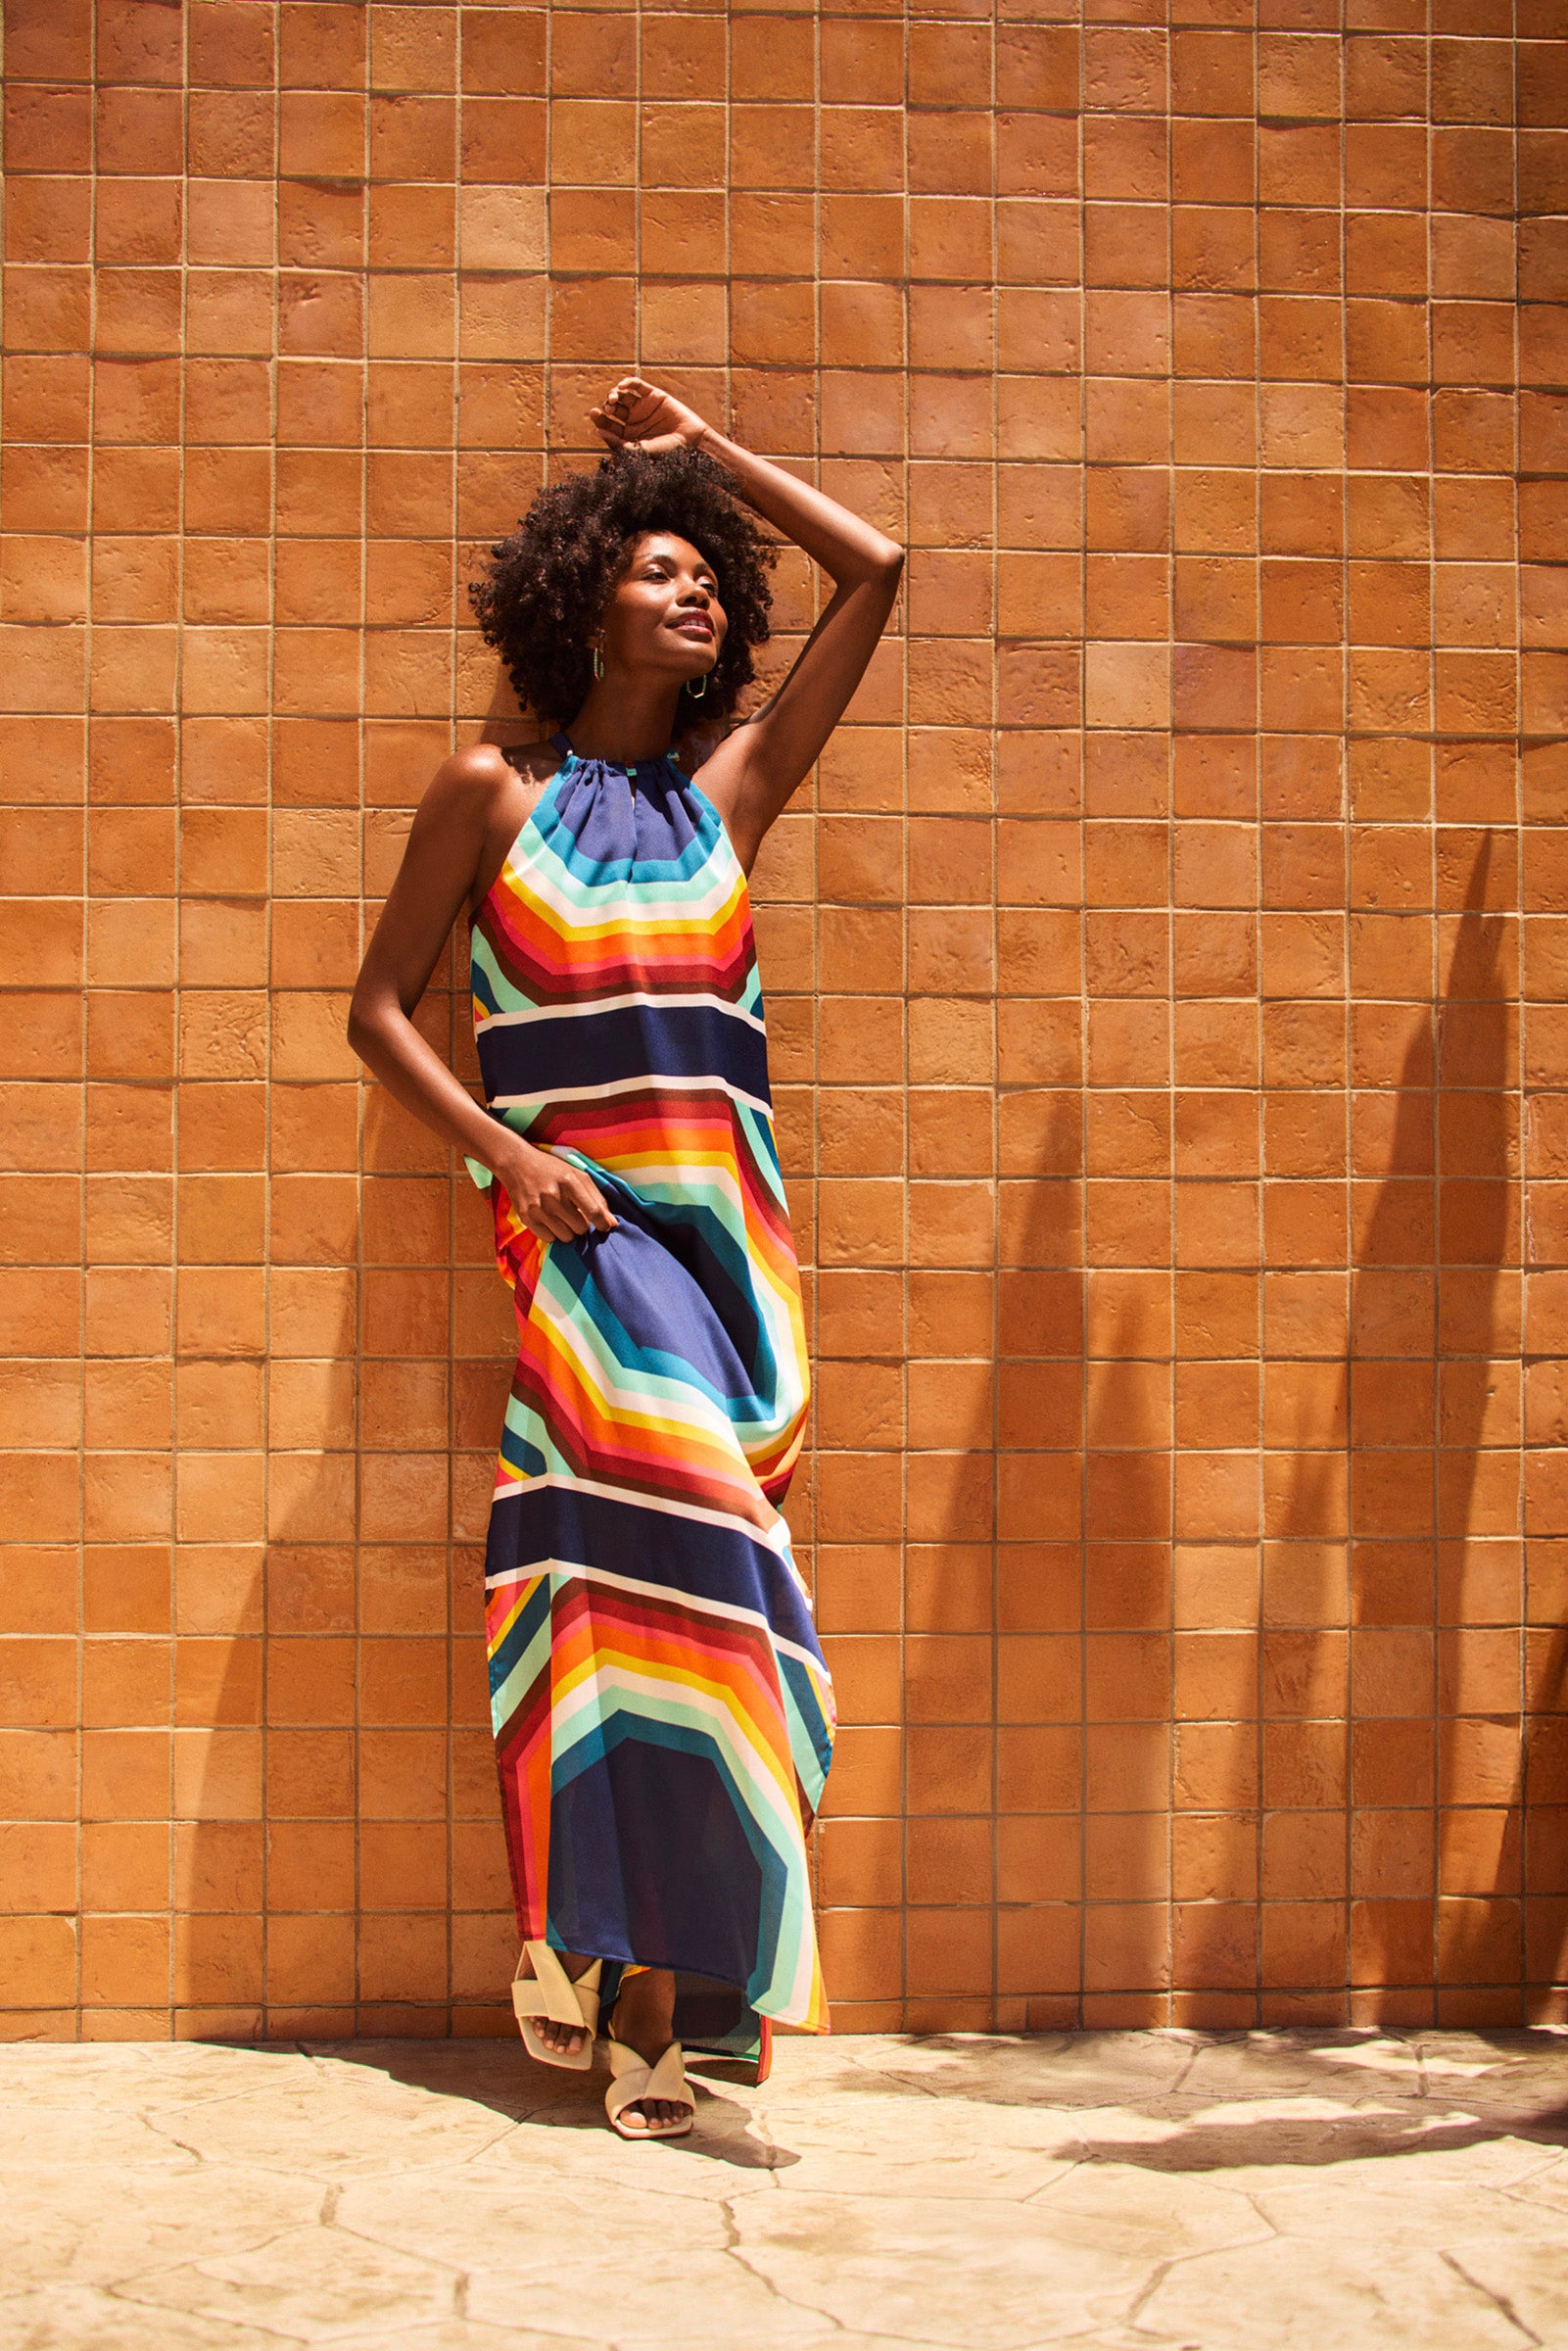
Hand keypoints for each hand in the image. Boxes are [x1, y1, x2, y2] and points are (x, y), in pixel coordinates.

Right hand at [499, 1139, 617, 1242]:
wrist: (517, 1163)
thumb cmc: (552, 1169)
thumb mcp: (577, 1175)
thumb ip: (597, 1198)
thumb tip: (612, 1224)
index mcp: (570, 1182)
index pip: (593, 1211)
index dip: (602, 1224)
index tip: (605, 1227)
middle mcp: (554, 1196)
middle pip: (581, 1228)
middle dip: (582, 1225)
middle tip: (574, 1214)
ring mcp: (538, 1208)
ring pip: (566, 1237)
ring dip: (567, 1230)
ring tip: (560, 1216)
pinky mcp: (526, 1217)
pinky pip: (549, 1239)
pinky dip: (552, 1233)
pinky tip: (549, 1219)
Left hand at [589, 376, 708, 456]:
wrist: (691, 441)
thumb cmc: (667, 452)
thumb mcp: (640, 450)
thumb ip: (618, 442)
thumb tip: (597, 431)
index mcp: (627, 436)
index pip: (608, 426)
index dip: (600, 419)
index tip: (595, 415)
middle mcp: (633, 421)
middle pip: (612, 410)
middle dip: (606, 407)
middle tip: (608, 409)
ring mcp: (642, 407)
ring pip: (621, 396)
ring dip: (613, 395)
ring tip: (614, 400)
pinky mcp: (652, 395)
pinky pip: (636, 385)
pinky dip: (627, 383)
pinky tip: (622, 387)